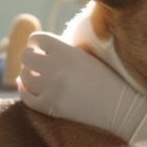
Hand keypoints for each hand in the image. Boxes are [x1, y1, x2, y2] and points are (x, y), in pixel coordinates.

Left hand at [16, 32, 146, 146]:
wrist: (122, 107)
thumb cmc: (107, 78)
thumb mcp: (87, 56)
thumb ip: (64, 49)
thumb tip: (40, 46)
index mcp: (68, 51)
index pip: (37, 39)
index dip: (36, 42)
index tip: (39, 47)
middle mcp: (57, 68)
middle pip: (27, 57)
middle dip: (30, 58)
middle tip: (36, 62)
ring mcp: (52, 88)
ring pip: (24, 77)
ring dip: (27, 74)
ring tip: (34, 75)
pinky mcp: (51, 107)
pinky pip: (27, 97)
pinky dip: (25, 91)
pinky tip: (28, 87)